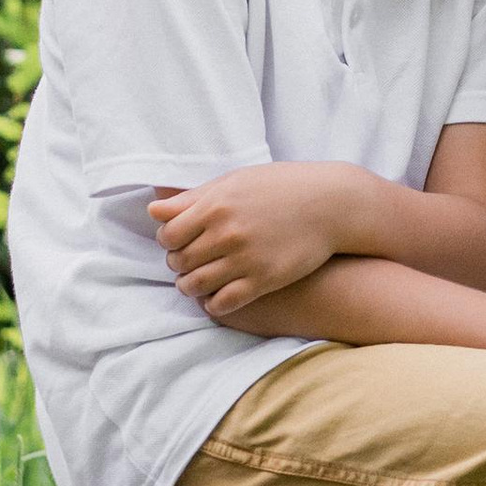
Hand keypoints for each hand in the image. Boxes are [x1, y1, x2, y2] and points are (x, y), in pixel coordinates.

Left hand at [151, 164, 354, 318]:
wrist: (331, 205)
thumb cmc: (281, 187)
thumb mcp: (235, 182)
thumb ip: (193, 198)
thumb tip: (154, 210)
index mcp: (216, 205)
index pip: (168, 235)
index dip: (169, 239)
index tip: (179, 239)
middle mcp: (226, 233)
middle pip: (179, 261)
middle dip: (179, 263)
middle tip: (189, 260)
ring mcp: (244, 259)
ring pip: (195, 285)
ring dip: (191, 285)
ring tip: (199, 279)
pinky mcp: (262, 281)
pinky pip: (221, 303)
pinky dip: (212, 302)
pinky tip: (219, 294)